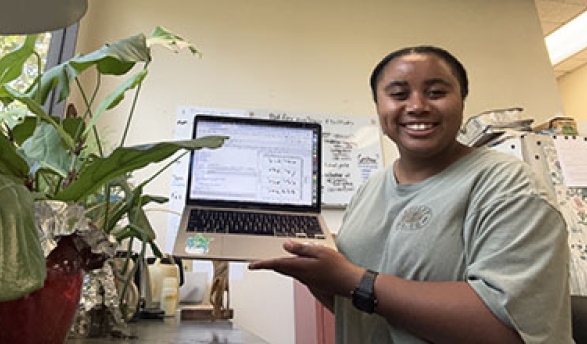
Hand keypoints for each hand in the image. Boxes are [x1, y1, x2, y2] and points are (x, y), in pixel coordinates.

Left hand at [248, 240, 363, 296]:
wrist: (348, 282)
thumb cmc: (337, 267)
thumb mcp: (319, 251)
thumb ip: (301, 249)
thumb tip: (286, 245)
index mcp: (299, 267)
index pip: (276, 264)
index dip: (262, 264)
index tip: (252, 265)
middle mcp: (300, 275)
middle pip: (280, 269)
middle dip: (268, 265)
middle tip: (258, 264)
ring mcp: (306, 279)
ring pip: (287, 272)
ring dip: (278, 267)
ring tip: (271, 263)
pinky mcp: (312, 281)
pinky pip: (295, 274)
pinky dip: (289, 269)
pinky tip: (292, 266)